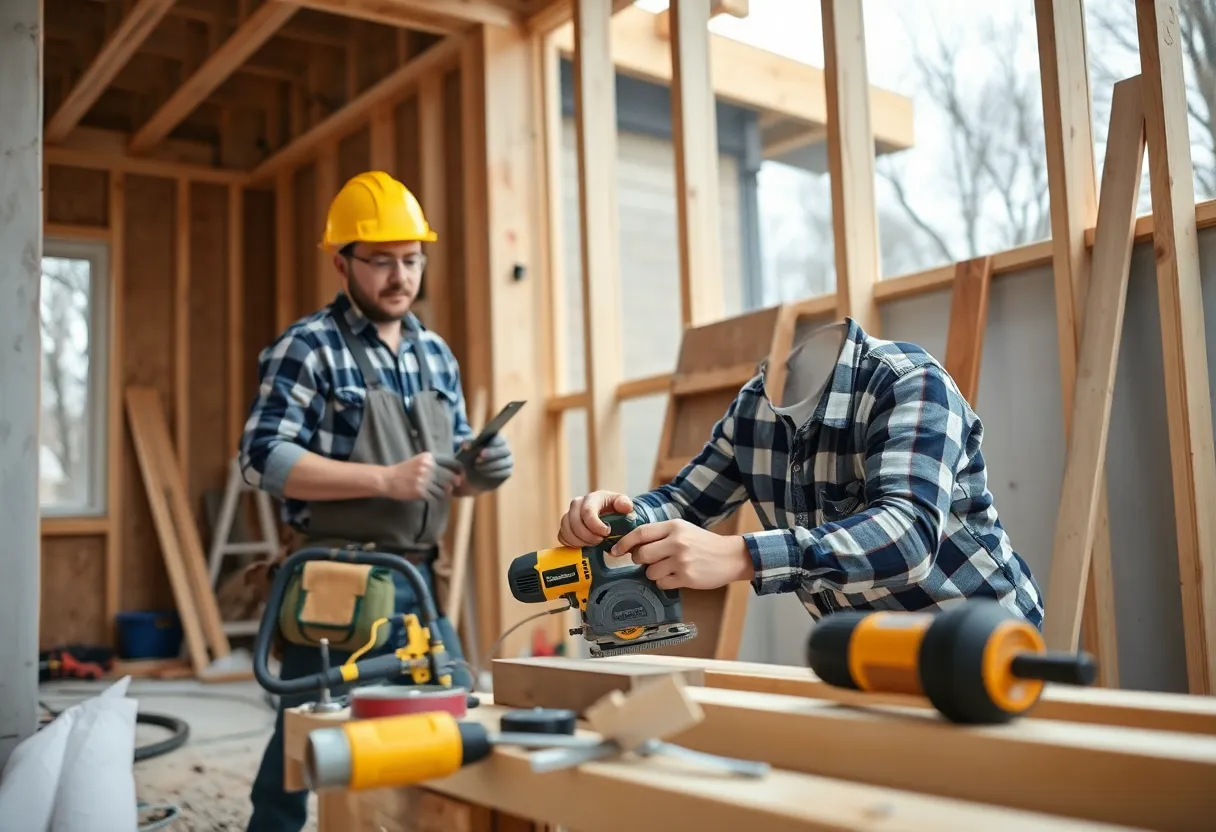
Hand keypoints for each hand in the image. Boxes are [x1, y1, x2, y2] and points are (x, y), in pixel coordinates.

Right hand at [380, 452, 462, 501]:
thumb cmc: (405, 470)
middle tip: (454, 486)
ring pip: (444, 488)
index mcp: (428, 457)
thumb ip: (435, 464)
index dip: (458, 470)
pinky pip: (436, 496)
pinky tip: (432, 495)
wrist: (388, 479)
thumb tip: (456, 473)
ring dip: (445, 492)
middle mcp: (427, 467)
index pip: (451, 462)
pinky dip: (437, 497)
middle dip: (454, 482)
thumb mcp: (419, 461)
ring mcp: (424, 479)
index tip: (461, 474)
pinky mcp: (420, 491)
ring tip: (441, 491)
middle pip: (450, 476)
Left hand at [461, 433, 512, 491]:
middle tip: (478, 460)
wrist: (472, 474)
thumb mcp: (467, 451)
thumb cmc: (471, 457)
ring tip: (476, 467)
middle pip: (505, 450)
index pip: (500, 440)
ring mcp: (508, 461)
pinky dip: (492, 473)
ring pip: (503, 463)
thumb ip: (466, 445)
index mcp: (498, 439)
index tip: (480, 452)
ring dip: (489, 466)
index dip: (491, 445)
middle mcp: (506, 448)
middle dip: (492, 455)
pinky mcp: (508, 472)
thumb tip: (464, 444)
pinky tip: (483, 473)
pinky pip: (504, 473)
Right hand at [558, 491, 634, 546]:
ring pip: (566, 530)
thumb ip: (625, 504)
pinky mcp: (565, 526)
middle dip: (588, 535)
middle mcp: (577, 504)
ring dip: (580, 541)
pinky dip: (572, 543)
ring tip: (593, 544)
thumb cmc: (616, 510)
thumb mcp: (624, 505)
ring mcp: (569, 515)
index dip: (595, 525)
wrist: (610, 515)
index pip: (587, 511)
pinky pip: (562, 536)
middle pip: (574, 522)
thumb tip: (624, 506)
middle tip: (600, 540)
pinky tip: (584, 545)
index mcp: (592, 498)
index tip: (606, 533)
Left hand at [610, 519, 754, 589]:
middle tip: (647, 561)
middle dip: (639, 560)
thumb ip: (661, 535)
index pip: (641, 533)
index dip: (624, 543)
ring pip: (650, 571)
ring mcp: (681, 560)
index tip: (615, 551)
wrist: (730, 556)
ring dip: (654, 573)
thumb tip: (633, 546)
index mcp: (674, 527)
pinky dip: (665, 582)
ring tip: (668, 569)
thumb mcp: (683, 530)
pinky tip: (676, 577)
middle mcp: (676, 542)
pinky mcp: (686, 577)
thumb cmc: (703, 543)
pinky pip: (662, 583)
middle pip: (641, 555)